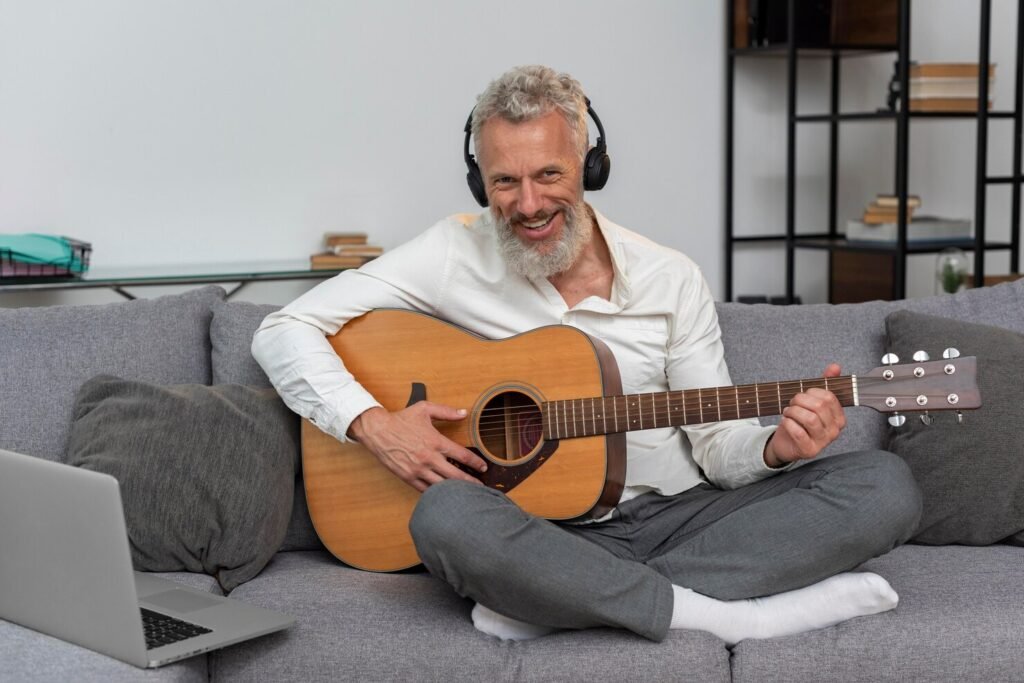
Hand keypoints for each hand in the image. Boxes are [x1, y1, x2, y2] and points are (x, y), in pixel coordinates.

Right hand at [348, 403, 487, 491]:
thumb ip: (446, 411)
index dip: (476, 463)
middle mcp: (429, 458)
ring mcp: (418, 470)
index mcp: (435, 441)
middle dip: (471, 482)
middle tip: (481, 487)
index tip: (483, 467)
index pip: (462, 456)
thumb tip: (464, 413)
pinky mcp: (408, 477)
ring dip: (456, 491)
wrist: (377, 431)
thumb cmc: (401, 419)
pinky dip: (437, 494)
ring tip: (467, 495)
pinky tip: (445, 496)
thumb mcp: (425, 409)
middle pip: (456, 475)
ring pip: (442, 486)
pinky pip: (426, 490)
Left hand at [763, 363, 845, 467]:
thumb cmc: (800, 421)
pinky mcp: (809, 450)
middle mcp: (834, 431)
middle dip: (800, 400)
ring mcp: (823, 442)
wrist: (786, 443)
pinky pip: (798, 432)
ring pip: (809, 418)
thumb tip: (835, 367)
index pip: (829, 397)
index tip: (803, 395)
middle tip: (792, 404)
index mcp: (839, 418)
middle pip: (819, 406)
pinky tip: (786, 421)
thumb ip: (824, 384)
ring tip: (788, 412)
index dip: (812, 392)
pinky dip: (788, 423)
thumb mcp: (812, 401)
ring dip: (793, 411)